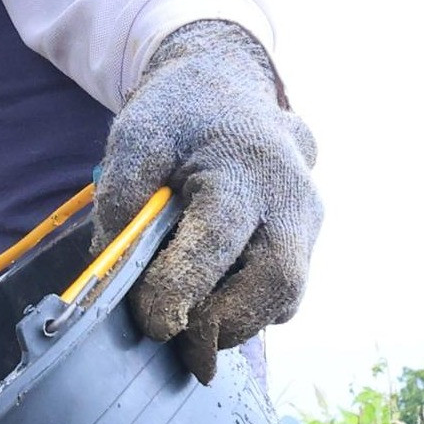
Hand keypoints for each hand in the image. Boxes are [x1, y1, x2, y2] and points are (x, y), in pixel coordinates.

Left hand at [91, 21, 319, 383]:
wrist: (227, 86)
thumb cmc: (178, 114)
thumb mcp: (135, 136)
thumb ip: (122, 197)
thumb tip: (115, 270)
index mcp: (244, 166)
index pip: (220, 241)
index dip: (183, 289)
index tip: (151, 320)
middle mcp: (290, 197)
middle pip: (277, 281)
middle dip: (224, 323)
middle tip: (175, 337)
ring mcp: (308, 221)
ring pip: (285, 297)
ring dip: (234, 323)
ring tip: (187, 320)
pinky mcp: (307, 240)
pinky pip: (283, 294)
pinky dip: (245, 309)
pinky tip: (209, 298)